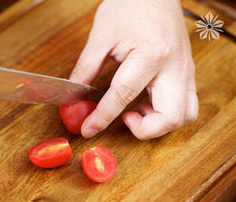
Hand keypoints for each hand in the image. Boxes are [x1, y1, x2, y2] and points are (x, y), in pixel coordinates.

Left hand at [70, 0, 197, 139]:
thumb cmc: (130, 4)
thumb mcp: (102, 35)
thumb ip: (86, 68)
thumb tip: (74, 94)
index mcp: (151, 55)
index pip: (123, 96)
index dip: (102, 117)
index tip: (89, 129)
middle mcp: (175, 67)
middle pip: (170, 118)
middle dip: (144, 130)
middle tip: (124, 119)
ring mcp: (185, 70)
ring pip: (185, 116)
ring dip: (159, 124)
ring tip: (136, 112)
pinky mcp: (186, 71)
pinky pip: (187, 104)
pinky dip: (167, 113)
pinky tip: (148, 104)